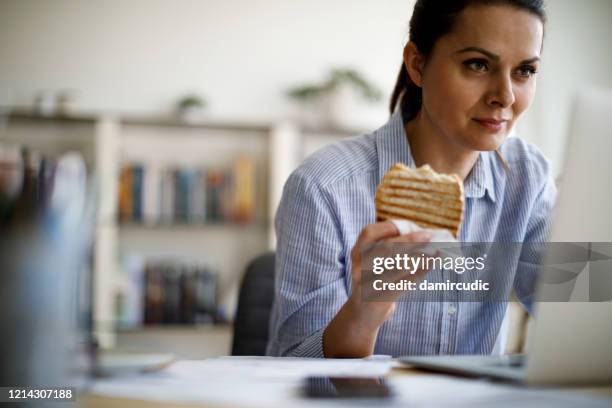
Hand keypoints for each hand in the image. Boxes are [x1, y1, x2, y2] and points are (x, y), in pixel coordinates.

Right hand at [323, 221, 431, 356]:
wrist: (363, 314)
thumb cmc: (374, 281)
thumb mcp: (372, 262)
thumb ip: (387, 249)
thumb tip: (419, 234)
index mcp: (356, 252)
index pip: (369, 233)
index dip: (389, 227)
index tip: (409, 225)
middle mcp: (359, 266)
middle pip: (385, 249)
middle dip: (409, 241)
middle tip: (428, 236)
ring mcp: (368, 283)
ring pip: (397, 267)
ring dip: (419, 257)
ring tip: (435, 251)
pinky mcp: (380, 298)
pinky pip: (404, 283)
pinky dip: (420, 273)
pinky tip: (431, 265)